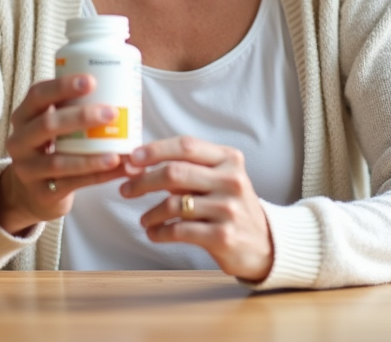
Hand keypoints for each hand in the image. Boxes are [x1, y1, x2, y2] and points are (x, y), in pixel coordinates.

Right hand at [0, 73, 128, 234]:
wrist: (31, 193)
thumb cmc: (51, 148)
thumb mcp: (51, 126)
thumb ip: (72, 109)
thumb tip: (121, 89)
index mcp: (23, 116)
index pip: (38, 94)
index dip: (63, 86)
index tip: (92, 80)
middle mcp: (19, 141)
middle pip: (47, 125)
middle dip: (81, 117)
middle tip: (112, 113)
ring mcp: (28, 169)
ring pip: (59, 162)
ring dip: (91, 157)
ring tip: (117, 154)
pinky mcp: (41, 194)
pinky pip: (72, 184)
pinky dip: (97, 176)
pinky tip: (117, 170)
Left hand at [120, 136, 273, 281]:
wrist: (264, 244)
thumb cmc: (230, 206)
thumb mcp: (219, 179)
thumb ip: (187, 168)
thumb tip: (138, 163)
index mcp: (229, 159)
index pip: (186, 145)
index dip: (154, 150)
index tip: (132, 158)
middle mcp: (231, 181)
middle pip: (174, 173)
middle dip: (143, 181)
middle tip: (126, 189)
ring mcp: (228, 209)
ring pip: (173, 204)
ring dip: (150, 213)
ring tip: (144, 219)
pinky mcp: (223, 236)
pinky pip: (179, 231)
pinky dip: (159, 232)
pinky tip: (154, 233)